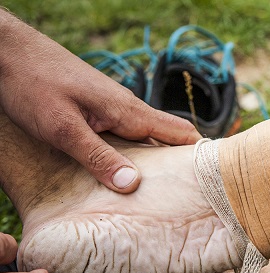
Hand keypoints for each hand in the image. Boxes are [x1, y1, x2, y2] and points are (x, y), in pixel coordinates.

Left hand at [0, 11, 200, 192]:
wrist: (7, 50)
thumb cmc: (33, 83)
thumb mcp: (64, 128)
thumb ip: (98, 157)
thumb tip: (134, 185)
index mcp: (127, 111)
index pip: (178, 131)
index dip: (199, 152)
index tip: (215, 177)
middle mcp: (126, 108)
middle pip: (166, 135)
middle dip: (180, 161)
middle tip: (189, 193)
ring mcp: (111, 106)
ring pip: (145, 135)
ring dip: (156, 158)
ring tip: (162, 188)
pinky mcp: (96, 108)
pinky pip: (125, 133)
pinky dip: (134, 151)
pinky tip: (125, 168)